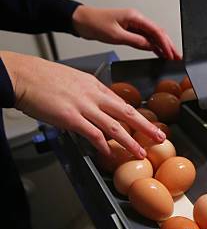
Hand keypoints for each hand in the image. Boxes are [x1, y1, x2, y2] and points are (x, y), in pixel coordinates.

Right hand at [1, 51, 165, 156]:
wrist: (23, 74)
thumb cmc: (44, 78)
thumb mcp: (74, 81)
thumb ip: (89, 95)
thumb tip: (97, 108)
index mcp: (96, 86)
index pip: (123, 103)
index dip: (138, 116)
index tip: (149, 125)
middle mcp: (94, 96)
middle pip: (127, 113)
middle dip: (146, 127)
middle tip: (160, 137)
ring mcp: (83, 107)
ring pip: (114, 126)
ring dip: (130, 142)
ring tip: (140, 152)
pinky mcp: (71, 117)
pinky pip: (92, 134)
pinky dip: (103, 145)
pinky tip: (109, 153)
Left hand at [72, 6, 180, 59]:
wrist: (81, 21)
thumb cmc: (95, 23)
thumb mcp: (116, 35)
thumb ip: (135, 41)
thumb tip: (150, 46)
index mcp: (135, 17)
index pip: (156, 31)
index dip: (166, 44)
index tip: (171, 55)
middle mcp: (136, 19)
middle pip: (158, 33)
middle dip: (169, 45)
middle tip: (177, 57)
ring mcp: (134, 25)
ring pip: (153, 36)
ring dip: (163, 46)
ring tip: (171, 57)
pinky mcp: (130, 30)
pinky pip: (145, 38)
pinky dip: (153, 46)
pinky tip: (158, 53)